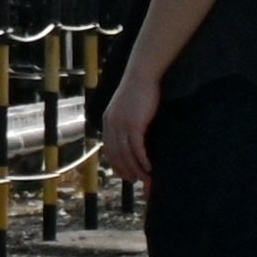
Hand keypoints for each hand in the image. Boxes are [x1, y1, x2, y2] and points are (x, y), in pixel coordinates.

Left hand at [103, 72, 159, 188]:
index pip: (109, 148)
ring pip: (126, 154)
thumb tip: (133, 134)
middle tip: (135, 181)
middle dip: (125, 169)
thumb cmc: (138, 90)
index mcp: (108, 121)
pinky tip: (149, 168)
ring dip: (135, 168)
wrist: (141, 76)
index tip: (124, 174)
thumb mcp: (126, 108)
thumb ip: (125, 121)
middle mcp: (111, 125)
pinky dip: (142, 160)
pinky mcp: (134, 124)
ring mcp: (121, 125)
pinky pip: (136, 148)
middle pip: (116, 154)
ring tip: (144, 179)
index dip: (116, 163)